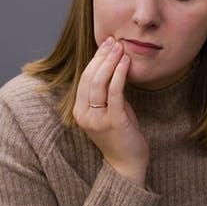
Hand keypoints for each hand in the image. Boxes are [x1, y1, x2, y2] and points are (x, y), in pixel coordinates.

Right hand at [73, 36, 149, 186]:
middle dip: (102, 56)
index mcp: (80, 110)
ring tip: (120, 47)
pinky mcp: (113, 122)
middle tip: (113, 41)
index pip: (85, 78)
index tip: (106, 43)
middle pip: (90, 78)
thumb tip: (112, 62)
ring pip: (99, 83)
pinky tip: (125, 62)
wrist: (127, 164)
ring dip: (110, 62)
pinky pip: (114, 93)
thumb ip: (107, 90)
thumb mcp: (109, 108)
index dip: (95, 58)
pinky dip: (119, 75)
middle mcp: (84, 114)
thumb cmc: (120, 133)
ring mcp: (97, 119)